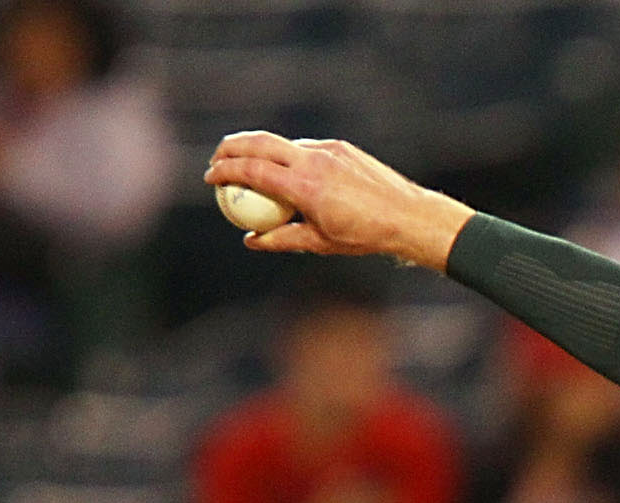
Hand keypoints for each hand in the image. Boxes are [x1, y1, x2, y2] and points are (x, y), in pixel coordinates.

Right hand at [204, 131, 472, 269]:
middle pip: (258, 142)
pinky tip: (292, 174)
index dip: (224, 171)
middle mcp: (313, 162)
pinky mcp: (341, 147)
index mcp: (304, 187)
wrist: (410, 217)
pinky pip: (307, 148)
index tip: (209, 178)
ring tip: (250, 166)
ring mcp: (327, 150)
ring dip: (261, 150)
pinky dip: (291, 157)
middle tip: (217, 159)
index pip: (251, 171)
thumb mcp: (320, 243)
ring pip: (283, 143)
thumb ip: (281, 240)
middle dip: (230, 146)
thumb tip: (250, 240)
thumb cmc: (365, 236)